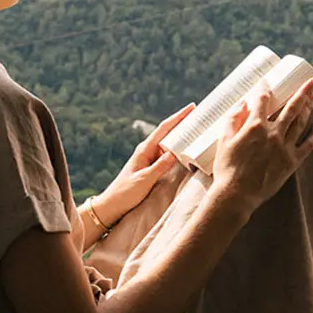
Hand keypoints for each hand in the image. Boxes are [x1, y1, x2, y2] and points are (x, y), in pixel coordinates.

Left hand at [92, 103, 194, 225]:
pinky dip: (178, 150)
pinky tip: (186, 151)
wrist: (112, 205)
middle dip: (183, 123)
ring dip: (182, 137)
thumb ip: (159, 167)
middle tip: (200, 117)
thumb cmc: (125, 193)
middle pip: (168, 133)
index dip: (178, 117)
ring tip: (197, 131)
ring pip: (169, 144)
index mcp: (144, 149)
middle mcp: (147, 151)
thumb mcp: (144, 180)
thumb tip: (174, 153)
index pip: (164, 128)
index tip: (191, 107)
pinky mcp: (152, 167)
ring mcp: (150, 158)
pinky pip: (168, 155)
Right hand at [212, 77, 312, 213]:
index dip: (265, 88)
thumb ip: (232, 119)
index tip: (267, 81)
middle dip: (304, 90)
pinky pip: (308, 144)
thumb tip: (242, 103)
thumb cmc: (227, 169)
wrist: (236, 196)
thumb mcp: (223, 140)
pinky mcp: (291, 162)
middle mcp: (273, 133)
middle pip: (292, 106)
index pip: (262, 99)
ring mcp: (284, 148)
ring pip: (301, 122)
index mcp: (255, 126)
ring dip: (309, 106)